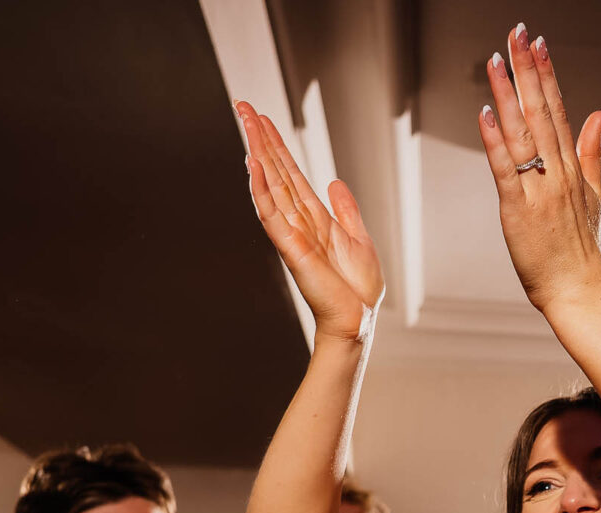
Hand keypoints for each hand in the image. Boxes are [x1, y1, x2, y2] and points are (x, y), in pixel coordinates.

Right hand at [237, 101, 384, 338]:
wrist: (357, 318)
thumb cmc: (357, 288)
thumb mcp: (357, 238)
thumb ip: (346, 210)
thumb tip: (335, 183)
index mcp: (313, 216)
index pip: (290, 172)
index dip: (276, 145)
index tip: (262, 119)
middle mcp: (297, 220)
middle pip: (275, 170)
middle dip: (260, 138)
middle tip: (243, 106)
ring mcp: (291, 232)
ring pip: (269, 184)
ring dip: (257, 152)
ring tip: (245, 123)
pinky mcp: (291, 248)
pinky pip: (271, 214)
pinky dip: (260, 190)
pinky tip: (252, 166)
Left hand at [478, 24, 600, 314]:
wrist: (577, 288)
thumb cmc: (578, 249)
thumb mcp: (594, 193)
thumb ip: (593, 150)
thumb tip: (600, 114)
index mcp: (571, 166)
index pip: (557, 108)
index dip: (546, 73)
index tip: (538, 43)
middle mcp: (557, 171)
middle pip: (541, 110)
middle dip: (527, 70)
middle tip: (517, 35)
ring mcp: (539, 188)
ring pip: (523, 132)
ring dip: (508, 94)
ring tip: (497, 61)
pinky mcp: (519, 209)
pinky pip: (505, 168)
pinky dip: (495, 140)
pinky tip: (486, 114)